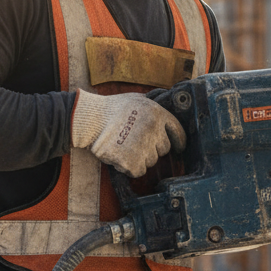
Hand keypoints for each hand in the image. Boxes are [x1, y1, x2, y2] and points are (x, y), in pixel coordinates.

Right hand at [71, 90, 185, 177]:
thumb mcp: (137, 99)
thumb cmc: (111, 109)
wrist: (91, 120)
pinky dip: (130, 168)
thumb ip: (153, 105)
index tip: (179, 147)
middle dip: (152, 148)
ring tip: (124, 146)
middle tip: (135, 142)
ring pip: (151, 161)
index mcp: (158, 114)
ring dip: (140, 157)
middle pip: (163, 149)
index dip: (179, 141)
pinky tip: (120, 156)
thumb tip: (165, 103)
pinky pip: (139, 171)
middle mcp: (155, 130)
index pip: (178, 131)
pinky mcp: (133, 161)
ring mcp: (144, 147)